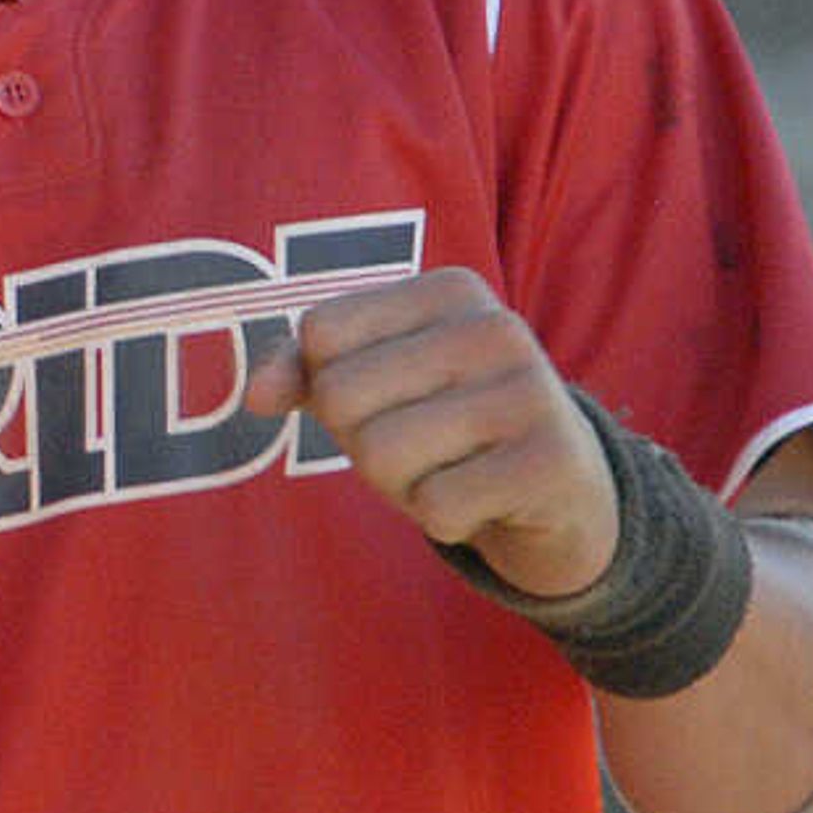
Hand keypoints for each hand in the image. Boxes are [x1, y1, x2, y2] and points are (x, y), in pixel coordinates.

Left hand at [243, 268, 616, 597]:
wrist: (560, 493)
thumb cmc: (447, 426)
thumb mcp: (373, 384)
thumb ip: (303, 372)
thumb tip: (253, 395)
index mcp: (449, 291)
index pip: (321, 334)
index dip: (331, 386)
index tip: (392, 399)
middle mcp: (495, 327)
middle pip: (342, 397)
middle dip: (361, 443)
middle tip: (422, 447)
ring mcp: (531, 391)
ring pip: (380, 454)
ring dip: (399, 486)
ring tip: (451, 471)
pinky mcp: (550, 461)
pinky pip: (434, 507)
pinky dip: (443, 521)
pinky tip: (483, 501)